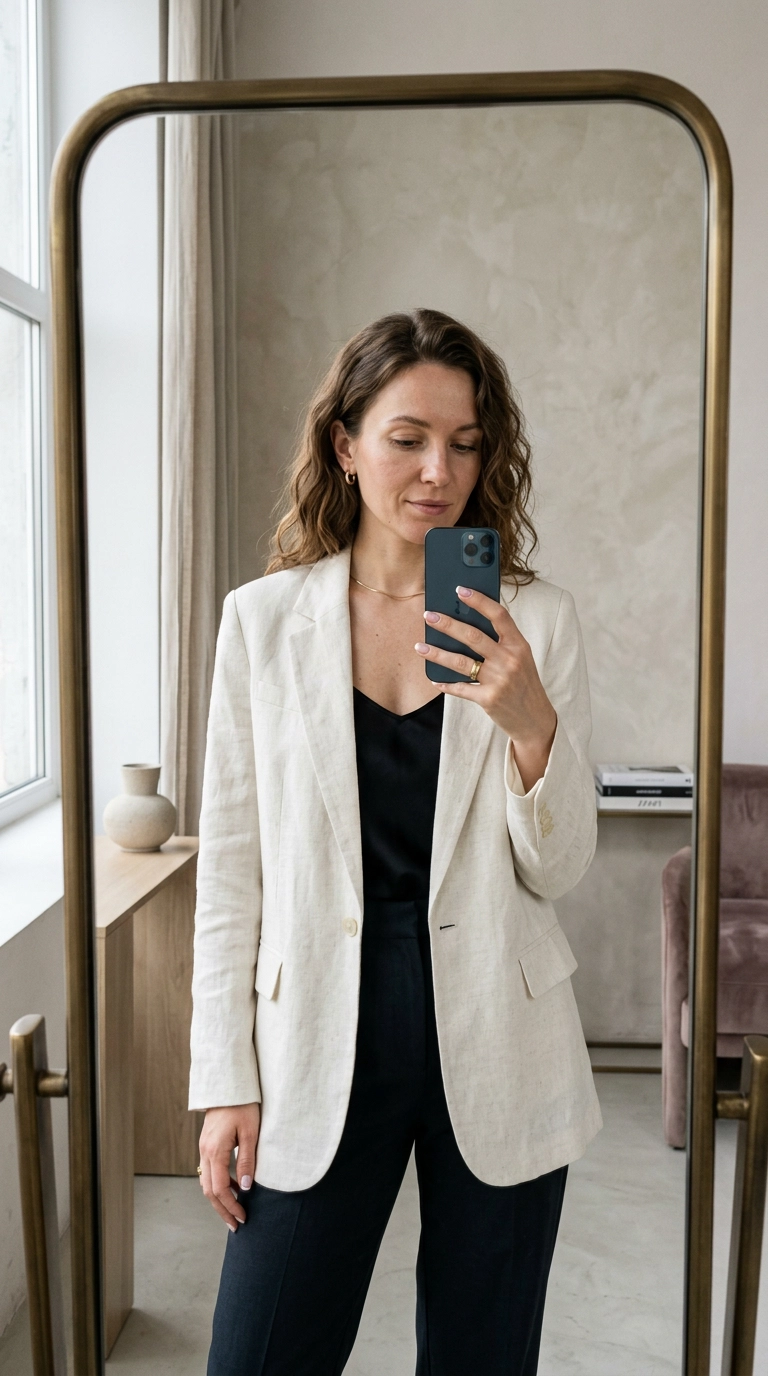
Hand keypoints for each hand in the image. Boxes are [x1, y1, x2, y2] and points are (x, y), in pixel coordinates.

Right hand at [198, 1102, 260, 1231]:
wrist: (228, 1084)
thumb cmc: (243, 1105)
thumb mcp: (250, 1132)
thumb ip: (247, 1160)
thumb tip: (246, 1187)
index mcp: (214, 1151)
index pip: (220, 1189)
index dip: (231, 1207)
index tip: (243, 1218)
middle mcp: (205, 1152)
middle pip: (209, 1191)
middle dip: (223, 1210)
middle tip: (237, 1226)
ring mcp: (204, 1148)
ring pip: (207, 1183)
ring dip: (220, 1200)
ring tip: (235, 1212)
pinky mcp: (207, 1144)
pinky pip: (209, 1171)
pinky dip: (219, 1185)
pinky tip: (234, 1188)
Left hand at [415, 586, 556, 791]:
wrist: (534, 719)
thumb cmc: (523, 683)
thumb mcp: (520, 658)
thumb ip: (500, 642)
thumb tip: (466, 623)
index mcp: (519, 645)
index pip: (499, 616)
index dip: (479, 601)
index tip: (460, 590)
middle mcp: (510, 660)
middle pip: (473, 636)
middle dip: (448, 624)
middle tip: (428, 615)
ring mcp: (499, 680)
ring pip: (461, 662)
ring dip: (437, 653)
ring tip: (420, 646)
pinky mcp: (489, 699)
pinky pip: (461, 688)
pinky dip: (445, 684)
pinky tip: (434, 679)